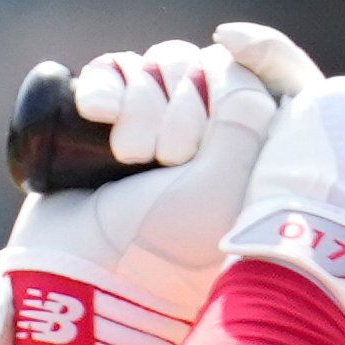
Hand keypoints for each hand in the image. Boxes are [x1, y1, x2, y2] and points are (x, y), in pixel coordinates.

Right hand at [0, 30, 308, 344]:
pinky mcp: (111, 129)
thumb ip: (247, 113)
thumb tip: (233, 62)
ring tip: (128, 156)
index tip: (220, 80)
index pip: (262, 77)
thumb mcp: (226, 186)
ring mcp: (161, 134)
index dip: (245, 67)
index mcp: (258, 159)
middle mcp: (215, 144)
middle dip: (182, 102)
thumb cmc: (164, 248)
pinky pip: (113, 71)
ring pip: (160, 65)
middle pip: (207, 65)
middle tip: (168, 160)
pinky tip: (97, 115)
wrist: (83, 282)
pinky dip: (105, 86)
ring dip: (141, 99)